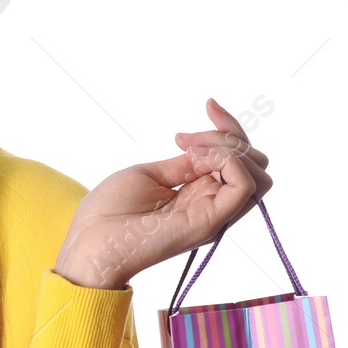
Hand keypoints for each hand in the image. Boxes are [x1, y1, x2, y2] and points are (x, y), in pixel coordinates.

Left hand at [53, 97, 272, 289]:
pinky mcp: (210, 222)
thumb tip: (206, 149)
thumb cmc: (110, 212)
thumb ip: (185, 164)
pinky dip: (228, 161)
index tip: (208, 105)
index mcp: (200, 194)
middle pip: (253, 162)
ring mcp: (214, 214)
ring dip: (229, 148)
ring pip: (258, 173)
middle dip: (228, 134)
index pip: (237, 158)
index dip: (228, 127)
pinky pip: (245, 186)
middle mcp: (212, 204)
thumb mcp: (151, 175)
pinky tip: (195, 159)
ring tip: (190, 149)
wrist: (90, 241)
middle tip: (184, 138)